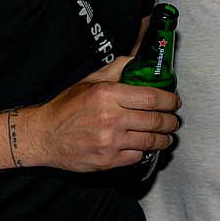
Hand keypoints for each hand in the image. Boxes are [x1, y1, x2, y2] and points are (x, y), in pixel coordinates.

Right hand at [27, 56, 180, 171]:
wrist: (44, 135)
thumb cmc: (67, 107)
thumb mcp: (90, 81)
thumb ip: (117, 68)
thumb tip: (139, 59)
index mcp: (108, 95)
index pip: (152, 98)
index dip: (170, 101)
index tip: (175, 102)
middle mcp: (111, 118)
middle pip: (156, 121)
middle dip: (171, 121)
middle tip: (174, 120)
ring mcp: (110, 142)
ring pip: (150, 141)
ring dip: (164, 139)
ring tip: (166, 136)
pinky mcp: (107, 160)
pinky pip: (136, 156)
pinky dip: (144, 150)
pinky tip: (145, 145)